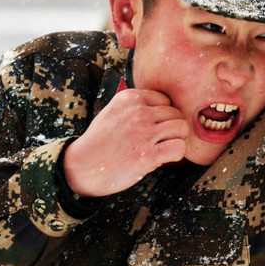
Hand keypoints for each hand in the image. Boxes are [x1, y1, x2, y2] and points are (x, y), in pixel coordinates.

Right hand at [61, 89, 188, 196]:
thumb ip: (135, 106)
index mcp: (128, 98)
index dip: (163, 115)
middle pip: (176, 113)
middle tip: (159, 140)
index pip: (165, 99)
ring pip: (181, 128)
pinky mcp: (148, 155)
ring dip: (177, 139)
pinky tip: (165, 158)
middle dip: (171, 128)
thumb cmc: (100, 142)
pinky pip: (179, 147)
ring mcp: (143, 133)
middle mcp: (137, 113)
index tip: (153, 127)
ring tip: (163, 148)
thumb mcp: (113, 112)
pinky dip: (177, 153)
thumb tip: (165, 107)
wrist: (83, 166)